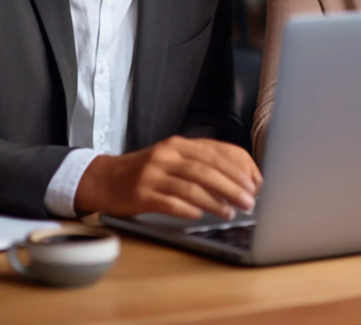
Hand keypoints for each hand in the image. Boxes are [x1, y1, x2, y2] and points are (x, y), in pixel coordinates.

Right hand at [74, 136, 262, 218]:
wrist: (105, 178)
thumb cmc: (146, 170)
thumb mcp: (173, 158)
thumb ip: (200, 163)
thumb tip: (239, 178)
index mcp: (178, 144)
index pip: (216, 151)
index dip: (238, 167)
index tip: (255, 182)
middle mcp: (167, 155)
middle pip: (206, 169)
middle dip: (232, 185)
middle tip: (250, 201)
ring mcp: (153, 174)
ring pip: (190, 186)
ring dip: (214, 201)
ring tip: (230, 212)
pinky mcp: (141, 194)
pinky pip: (168, 202)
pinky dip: (186, 209)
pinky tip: (199, 216)